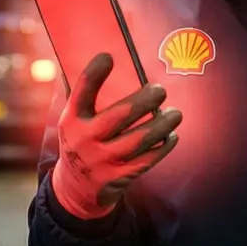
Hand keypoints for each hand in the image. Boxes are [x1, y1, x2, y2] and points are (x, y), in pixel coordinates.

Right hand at [49, 53, 182, 219]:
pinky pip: (147, 159)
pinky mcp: (118, 177)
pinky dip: (163, 146)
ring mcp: (102, 160)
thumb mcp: (73, 122)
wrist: (75, 188)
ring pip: (140, 138)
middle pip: (120, 114)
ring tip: (175, 114)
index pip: (81, 93)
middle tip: (160, 91)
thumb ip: (84, 97)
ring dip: (162, 123)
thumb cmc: (81, 142)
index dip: (93, 74)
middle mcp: (84, 139)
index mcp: (71, 120)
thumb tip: (102, 60)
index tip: (108, 57)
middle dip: (146, 100)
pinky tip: (171, 136)